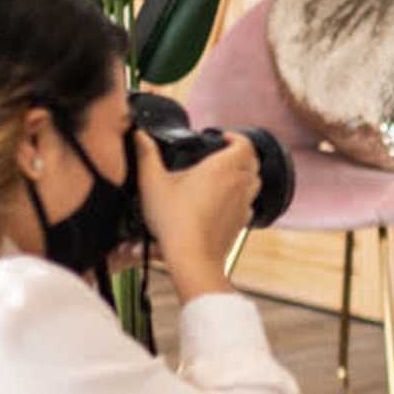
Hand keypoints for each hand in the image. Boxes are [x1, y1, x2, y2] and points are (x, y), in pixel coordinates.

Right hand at [133, 111, 259, 292]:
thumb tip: (139, 136)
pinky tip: (222, 201)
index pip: (244, 144)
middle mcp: (239, 184)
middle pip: (253, 162)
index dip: (236, 137)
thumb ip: (146, 155)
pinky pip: (248, 204)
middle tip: (222, 154)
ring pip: (254, 182)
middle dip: (241, 154)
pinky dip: (241, 197)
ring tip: (224, 176)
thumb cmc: (174, 220)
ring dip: (244, 175)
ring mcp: (244, 204)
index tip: (222, 137)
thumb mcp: (152, 183)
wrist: (192, 257)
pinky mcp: (242, 223)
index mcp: (223, 167)